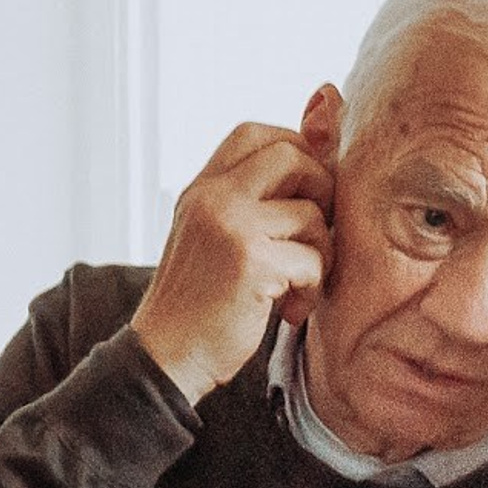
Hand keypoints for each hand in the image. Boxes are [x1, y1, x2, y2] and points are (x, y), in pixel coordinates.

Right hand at [130, 115, 336, 402]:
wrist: (167, 357)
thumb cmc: (203, 303)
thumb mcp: (220, 237)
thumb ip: (256, 198)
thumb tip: (319, 130)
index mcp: (201, 188)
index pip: (256, 133)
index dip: (295, 153)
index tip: (304, 198)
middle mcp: (211, 196)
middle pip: (293, 156)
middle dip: (321, 194)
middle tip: (313, 238)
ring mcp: (229, 225)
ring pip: (312, 214)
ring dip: (320, 256)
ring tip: (297, 287)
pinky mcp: (250, 261)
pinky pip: (313, 259)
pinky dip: (311, 290)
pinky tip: (289, 310)